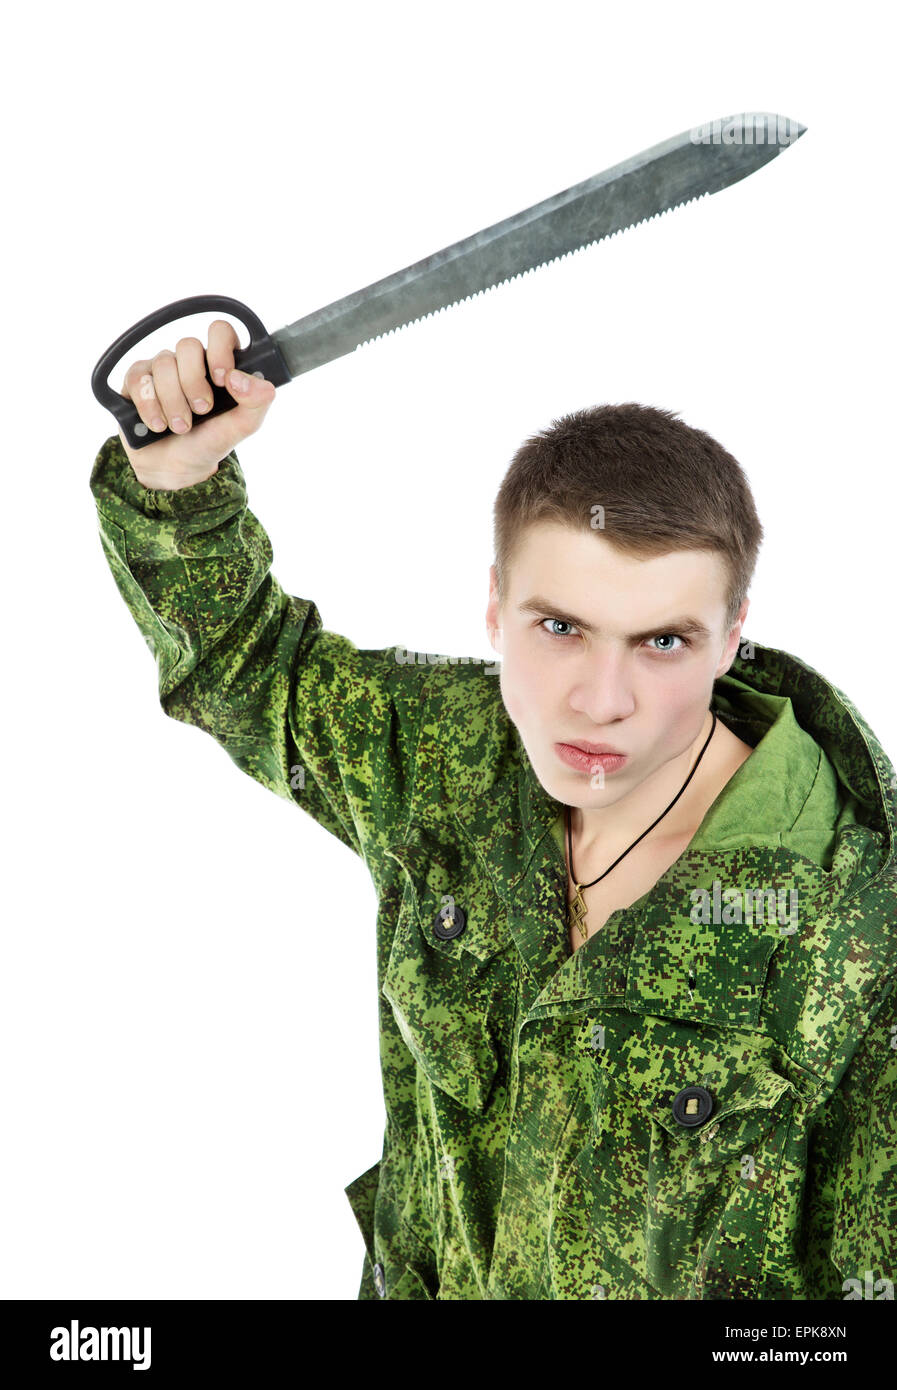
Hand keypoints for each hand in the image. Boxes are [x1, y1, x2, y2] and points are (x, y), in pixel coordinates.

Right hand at [117, 318, 275, 488]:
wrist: (175, 467)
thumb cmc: (210, 441)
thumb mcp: (241, 427)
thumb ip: (256, 402)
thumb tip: (240, 379)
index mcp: (220, 363)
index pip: (221, 331)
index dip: (220, 350)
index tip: (222, 380)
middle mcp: (190, 360)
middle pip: (188, 345)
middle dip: (194, 383)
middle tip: (201, 410)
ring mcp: (161, 367)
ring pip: (163, 364)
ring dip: (173, 402)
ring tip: (181, 427)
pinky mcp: (136, 380)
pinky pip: (138, 378)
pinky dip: (149, 406)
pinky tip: (158, 425)